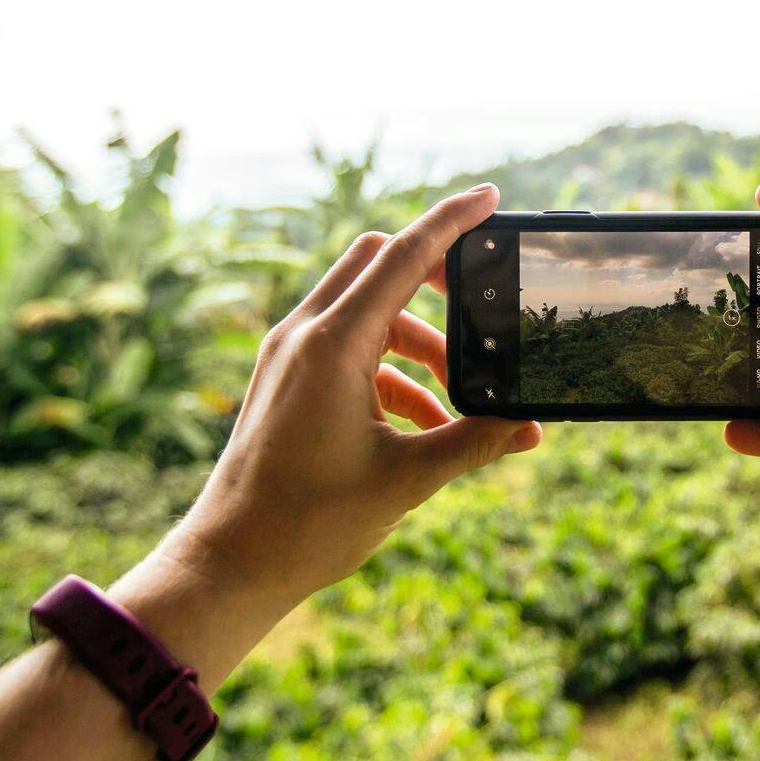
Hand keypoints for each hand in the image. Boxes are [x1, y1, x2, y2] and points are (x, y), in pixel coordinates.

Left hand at [158, 184, 540, 621]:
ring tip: (459, 395)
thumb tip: (529, 427)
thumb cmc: (309, 523)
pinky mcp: (283, 380)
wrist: (231, 563)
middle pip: (377, 263)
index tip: (490, 197)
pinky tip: (421, 421)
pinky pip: (346, 346)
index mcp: (333, 345)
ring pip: (365, 308)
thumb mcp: (407, 480)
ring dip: (417, 337)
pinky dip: (388, 367)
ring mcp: (288, 355)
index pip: (403, 257)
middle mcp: (304, 335)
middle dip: (434, 276)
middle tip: (480, 304)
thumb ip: (474, 442)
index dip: (451, 222)